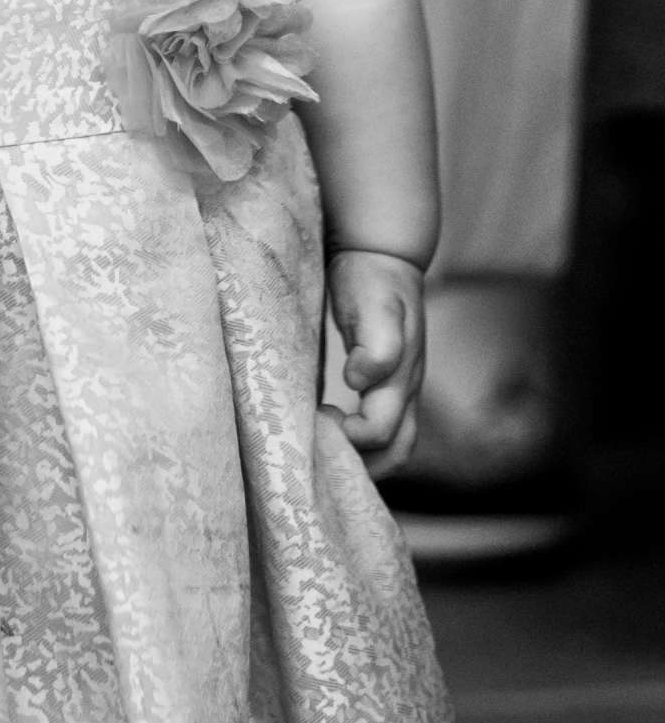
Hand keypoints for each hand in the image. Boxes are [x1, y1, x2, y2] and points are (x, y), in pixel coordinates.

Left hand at [323, 249, 425, 477]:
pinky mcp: (389, 384)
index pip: (381, 433)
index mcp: (401, 378)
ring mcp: (401, 389)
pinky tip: (329, 433)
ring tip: (322, 451)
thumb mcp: (376, 307)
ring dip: (362, 458)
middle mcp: (406, 390)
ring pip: (394, 445)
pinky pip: (383, 426)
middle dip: (361, 466)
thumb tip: (360, 381)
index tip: (315, 418)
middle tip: (318, 452)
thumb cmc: (375, 282)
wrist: (384, 256)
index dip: (348, 439)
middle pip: (396, 453)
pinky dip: (360, 442)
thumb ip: (377, 346)